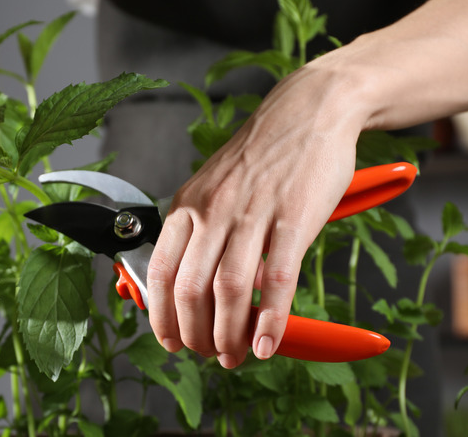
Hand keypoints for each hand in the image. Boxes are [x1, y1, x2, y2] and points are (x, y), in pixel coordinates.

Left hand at [146, 56, 365, 368]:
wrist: (308, 110)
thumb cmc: (261, 156)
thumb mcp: (212, 187)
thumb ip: (199, 232)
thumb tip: (195, 286)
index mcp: (186, 206)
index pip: (160, 272)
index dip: (160, 315)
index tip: (169, 340)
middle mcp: (211, 211)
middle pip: (190, 289)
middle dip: (194, 334)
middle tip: (206, 355)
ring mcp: (251, 214)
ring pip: (229, 290)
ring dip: (229, 335)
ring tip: (234, 356)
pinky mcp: (293, 217)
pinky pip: (277, 278)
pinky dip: (269, 319)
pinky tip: (266, 343)